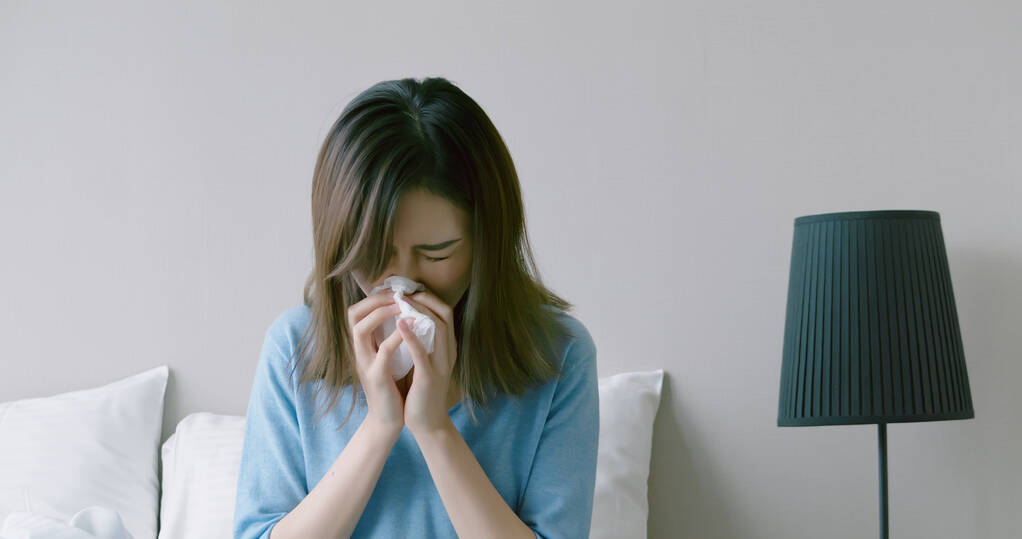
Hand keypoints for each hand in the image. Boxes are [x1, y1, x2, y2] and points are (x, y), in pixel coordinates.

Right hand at [346, 290, 405, 436]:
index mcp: (363, 345)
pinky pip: (382, 353)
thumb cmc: (393, 386)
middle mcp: (360, 352)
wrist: (389, 419)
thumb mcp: (389, 357)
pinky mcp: (377, 377)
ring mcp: (366, 364)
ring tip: (401, 307)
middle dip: (374, 300)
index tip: (395, 290)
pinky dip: (395, 338)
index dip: (373, 297)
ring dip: (381, 314)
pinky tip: (410, 329)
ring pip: (360, 329)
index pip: (356, 312)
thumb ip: (389, 337)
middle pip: (352, 315)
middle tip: (397, 294)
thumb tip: (402, 313)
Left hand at [395, 290, 457, 436]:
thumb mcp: (424, 361)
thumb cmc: (421, 391)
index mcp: (447, 348)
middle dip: (425, 299)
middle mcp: (448, 353)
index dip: (429, 297)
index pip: (445, 313)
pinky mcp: (430, 378)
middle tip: (405, 290)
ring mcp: (441, 365)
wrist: (427, 423)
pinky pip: (422, 353)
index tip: (409, 289)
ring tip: (403, 301)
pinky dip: (412, 336)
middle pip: (445, 315)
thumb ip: (421, 342)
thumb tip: (408, 319)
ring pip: (439, 328)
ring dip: (420, 312)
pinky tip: (401, 324)